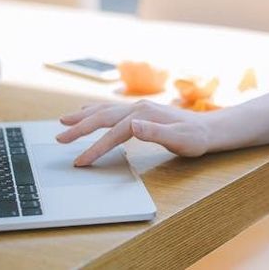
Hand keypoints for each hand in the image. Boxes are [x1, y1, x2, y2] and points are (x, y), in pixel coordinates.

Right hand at [56, 99, 211, 165]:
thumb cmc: (195, 138)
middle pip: (102, 117)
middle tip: (59, 138)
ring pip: (104, 110)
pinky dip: (94, 111)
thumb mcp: (179, 139)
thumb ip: (155, 132)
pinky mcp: (139, 111)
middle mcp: (137, 108)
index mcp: (144, 115)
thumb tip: (132, 125)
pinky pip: (110, 110)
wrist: (208, 129)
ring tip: (63, 122)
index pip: (114, 133)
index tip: (81, 161)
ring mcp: (137, 107)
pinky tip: (86, 112)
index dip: (95, 147)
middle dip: (79, 128)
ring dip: (83, 117)